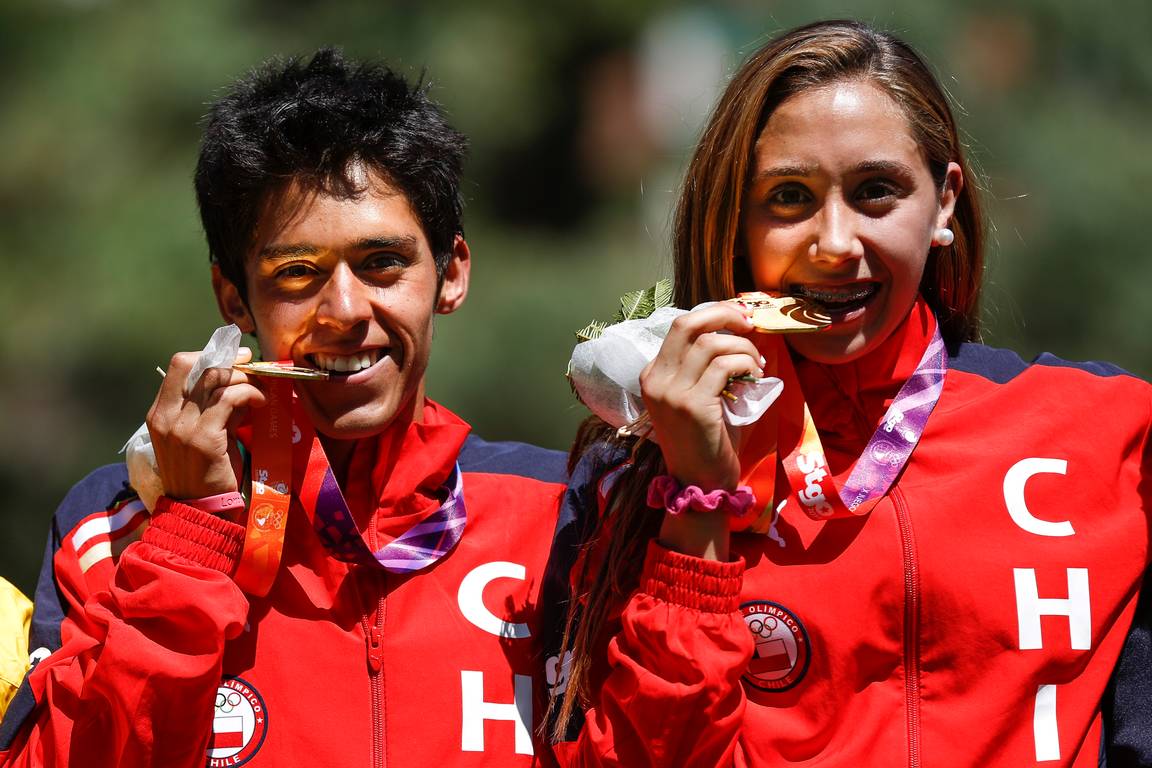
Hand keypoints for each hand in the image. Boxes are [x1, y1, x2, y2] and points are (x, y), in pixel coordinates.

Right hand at [147, 347, 266, 500]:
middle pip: (196, 365)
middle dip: (229, 362)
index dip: (209, 355)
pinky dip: (249, 393)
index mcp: (159, 414)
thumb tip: (241, 381)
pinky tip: (260, 402)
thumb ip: (216, 408)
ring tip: (259, 390)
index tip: (235, 359)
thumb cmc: (204, 474)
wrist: (199, 511)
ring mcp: (181, 428)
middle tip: (252, 368)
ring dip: (244, 378)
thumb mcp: (204, 434)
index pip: (179, 366)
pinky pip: (229, 398)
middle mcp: (165, 417)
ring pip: (216, 379)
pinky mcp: (203, 438)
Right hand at [640, 303, 763, 491]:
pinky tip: (755, 377)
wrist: (701, 483)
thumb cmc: (706, 440)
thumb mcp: (698, 397)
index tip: (740, 319)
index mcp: (653, 374)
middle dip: (724, 314)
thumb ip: (708, 366)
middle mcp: (656, 379)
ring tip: (756, 364)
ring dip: (742, 347)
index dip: (713, 314)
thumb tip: (740, 331)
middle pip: (688, 323)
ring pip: (711, 343)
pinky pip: (725, 366)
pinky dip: (745, 364)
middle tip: (749, 324)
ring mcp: (671, 393)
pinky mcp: (692, 406)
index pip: (680, 327)